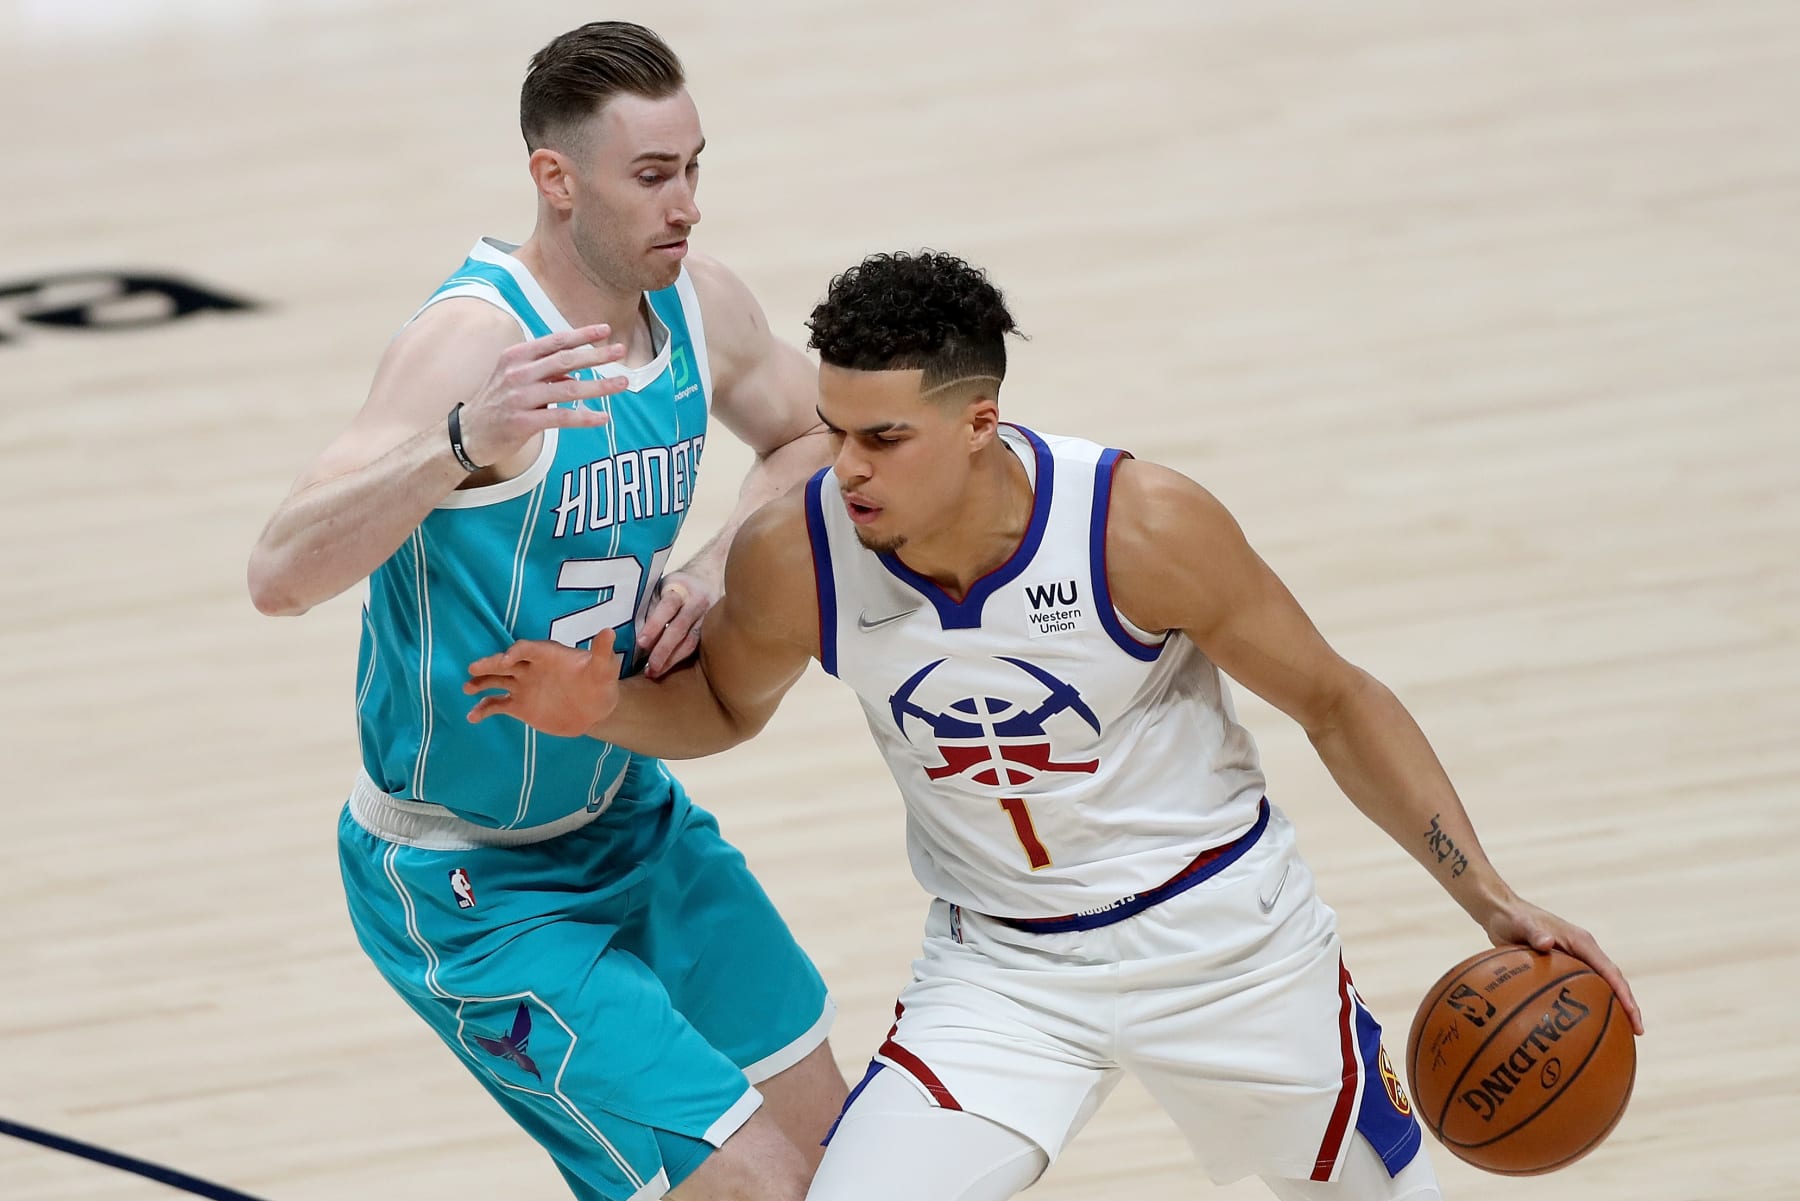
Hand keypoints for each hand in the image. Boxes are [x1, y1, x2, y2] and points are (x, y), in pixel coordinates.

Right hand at [458, 325, 629, 466]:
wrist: (467, 434)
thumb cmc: (496, 403)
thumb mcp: (515, 378)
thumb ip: (544, 372)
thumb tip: (577, 371)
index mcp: (517, 356)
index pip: (555, 341)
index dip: (582, 335)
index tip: (605, 330)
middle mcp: (518, 373)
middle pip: (566, 360)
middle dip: (597, 355)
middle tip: (621, 351)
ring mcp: (520, 397)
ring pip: (569, 388)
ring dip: (600, 386)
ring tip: (622, 383)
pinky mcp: (523, 422)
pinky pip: (562, 417)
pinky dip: (585, 417)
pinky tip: (603, 417)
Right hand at [464, 640, 622, 736]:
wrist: (595, 710)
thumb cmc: (600, 684)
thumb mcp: (604, 669)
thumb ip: (602, 653)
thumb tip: (608, 631)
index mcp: (548, 655)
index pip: (527, 648)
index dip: (517, 652)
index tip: (508, 660)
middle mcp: (531, 668)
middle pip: (506, 662)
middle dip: (490, 663)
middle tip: (473, 667)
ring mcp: (523, 686)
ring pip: (497, 681)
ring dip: (481, 682)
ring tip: (467, 688)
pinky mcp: (520, 706)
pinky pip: (497, 704)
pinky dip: (484, 708)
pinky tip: (472, 717)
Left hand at [637, 567, 718, 678]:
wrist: (709, 578)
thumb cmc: (678, 585)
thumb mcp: (662, 586)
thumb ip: (651, 605)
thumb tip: (631, 628)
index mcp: (681, 587)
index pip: (668, 606)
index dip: (654, 624)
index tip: (641, 643)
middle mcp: (697, 602)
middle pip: (680, 628)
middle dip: (664, 649)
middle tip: (650, 667)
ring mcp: (707, 616)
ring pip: (691, 641)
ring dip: (672, 660)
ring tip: (656, 672)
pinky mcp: (711, 629)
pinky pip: (696, 647)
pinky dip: (680, 659)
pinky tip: (667, 668)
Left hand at [1482, 898, 1644, 1035]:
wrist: (1501, 913)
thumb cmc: (1511, 918)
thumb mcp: (1520, 924)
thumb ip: (1533, 932)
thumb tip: (1546, 943)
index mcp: (1581, 941)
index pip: (1609, 970)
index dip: (1623, 993)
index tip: (1633, 1014)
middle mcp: (1584, 951)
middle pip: (1612, 981)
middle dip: (1627, 1005)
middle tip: (1637, 1032)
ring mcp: (1576, 959)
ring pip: (1601, 986)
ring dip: (1612, 1007)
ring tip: (1620, 1035)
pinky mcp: (1565, 966)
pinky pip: (1582, 988)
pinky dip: (1589, 1005)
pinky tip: (1585, 1027)